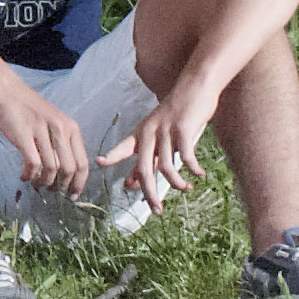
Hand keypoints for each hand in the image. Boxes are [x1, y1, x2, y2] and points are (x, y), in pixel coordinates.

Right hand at [0, 72, 95, 209]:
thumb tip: (64, 169)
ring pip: (52, 168)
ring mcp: (42, 132)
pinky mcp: (24, 135)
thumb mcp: (51, 120)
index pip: (83, 162)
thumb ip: (61, 140)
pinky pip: (34, 164)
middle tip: (54, 192)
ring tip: (38, 184)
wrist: (3, 89)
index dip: (80, 182)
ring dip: (45, 182)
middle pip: (69, 168)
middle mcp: (60, 129)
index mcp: (70, 127)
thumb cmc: (25, 106)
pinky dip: (30, 175)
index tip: (74, 194)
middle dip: (63, 185)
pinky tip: (25, 176)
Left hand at [110, 91, 205, 207]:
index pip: (122, 148)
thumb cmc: (176, 115)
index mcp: (141, 133)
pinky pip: (186, 157)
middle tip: (156, 210)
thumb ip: (147, 158)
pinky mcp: (184, 130)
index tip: (98, 163)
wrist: (194, 88)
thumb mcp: (157, 135)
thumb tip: (130, 184)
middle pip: (143, 168)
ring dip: (176, 183)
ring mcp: (166, 131)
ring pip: (166, 166)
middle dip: (148, 192)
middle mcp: (150, 133)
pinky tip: (199, 175)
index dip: (111, 156)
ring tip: (185, 189)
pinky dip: (193, 169)